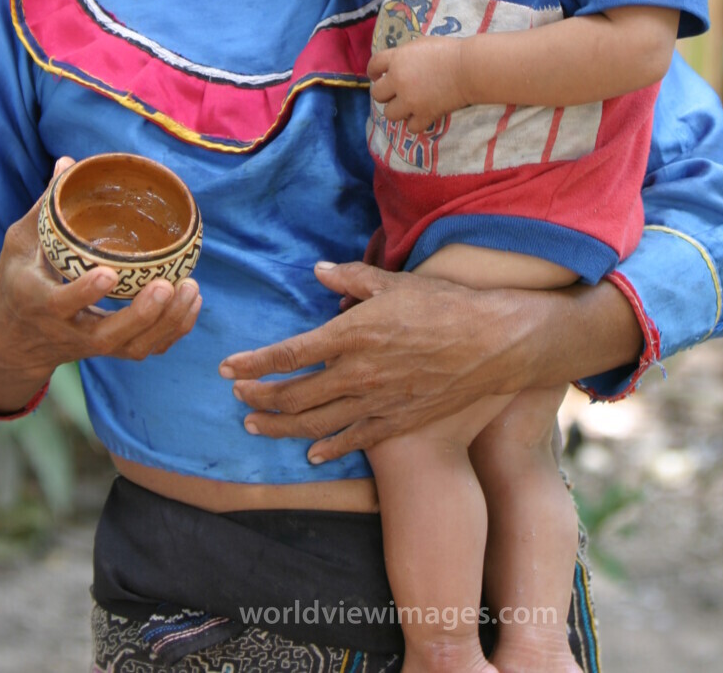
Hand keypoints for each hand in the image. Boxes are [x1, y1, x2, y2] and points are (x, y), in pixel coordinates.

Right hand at [0, 157, 202, 413]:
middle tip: (166, 285)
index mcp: (39, 302)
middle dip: (141, 315)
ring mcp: (91, 345)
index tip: (109, 273)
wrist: (12, 341)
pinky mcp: (110, 350)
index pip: (61, 303)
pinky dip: (173, 331)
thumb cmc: (18, 281)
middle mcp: (68, 330)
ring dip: (166, 322)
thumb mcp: (19, 244)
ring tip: (191, 288)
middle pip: (107, 337)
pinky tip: (191, 302)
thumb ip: (45, 208)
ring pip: (132, 348)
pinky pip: (146, 349)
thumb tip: (68, 163)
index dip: (84, 292)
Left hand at [219, 261, 632, 462]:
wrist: (494, 342)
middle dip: (259, 398)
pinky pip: (356, 441)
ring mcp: (379, 402)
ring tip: (254, 425)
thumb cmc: (445, 304)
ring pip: (317, 424)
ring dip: (281, 427)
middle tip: (237, 397)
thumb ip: (351, 278)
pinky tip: (312, 453)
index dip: (255, 364)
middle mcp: (359, 373)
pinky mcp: (400, 421)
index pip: (290, 353)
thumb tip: (318, 270)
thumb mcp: (395, 281)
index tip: (228, 368)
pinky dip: (329, 448)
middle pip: (295, 395)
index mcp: (353, 333)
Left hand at [369, 36, 469, 130]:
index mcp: (397, 59)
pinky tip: (423, 116)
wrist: (469, 68)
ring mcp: (410, 99)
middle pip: (377, 94)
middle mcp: (399, 80)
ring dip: (398, 110)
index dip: (373, 72)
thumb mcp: (421, 44)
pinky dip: (416, 123)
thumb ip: (405, 56)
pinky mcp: (424, 114)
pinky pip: (411, 127)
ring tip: (409, 106)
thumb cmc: (449, 51)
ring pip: (389, 114)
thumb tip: (398, 64)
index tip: (377, 76)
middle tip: (396, 93)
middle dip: (385, 94)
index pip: (373, 65)